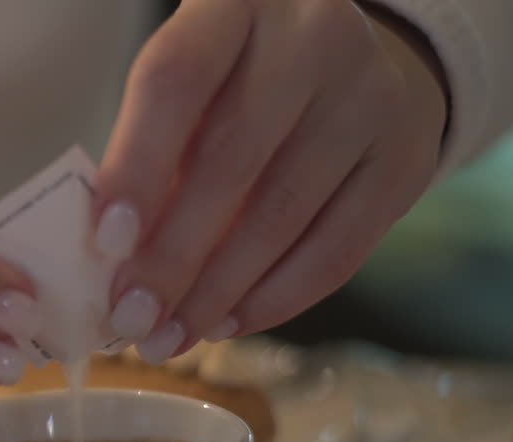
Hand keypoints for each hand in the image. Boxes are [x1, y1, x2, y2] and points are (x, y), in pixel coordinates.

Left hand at [93, 0, 447, 361]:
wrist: (366, 55)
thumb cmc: (242, 80)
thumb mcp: (194, 84)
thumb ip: (154, 148)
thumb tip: (112, 259)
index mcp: (237, 5)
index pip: (178, 79)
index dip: (137, 164)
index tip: (106, 241)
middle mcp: (313, 39)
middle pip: (232, 160)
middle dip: (172, 256)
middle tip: (130, 317)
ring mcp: (370, 97)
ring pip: (283, 215)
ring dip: (217, 292)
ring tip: (167, 336)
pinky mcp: (406, 159)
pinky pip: (337, 250)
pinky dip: (275, 299)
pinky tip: (226, 323)